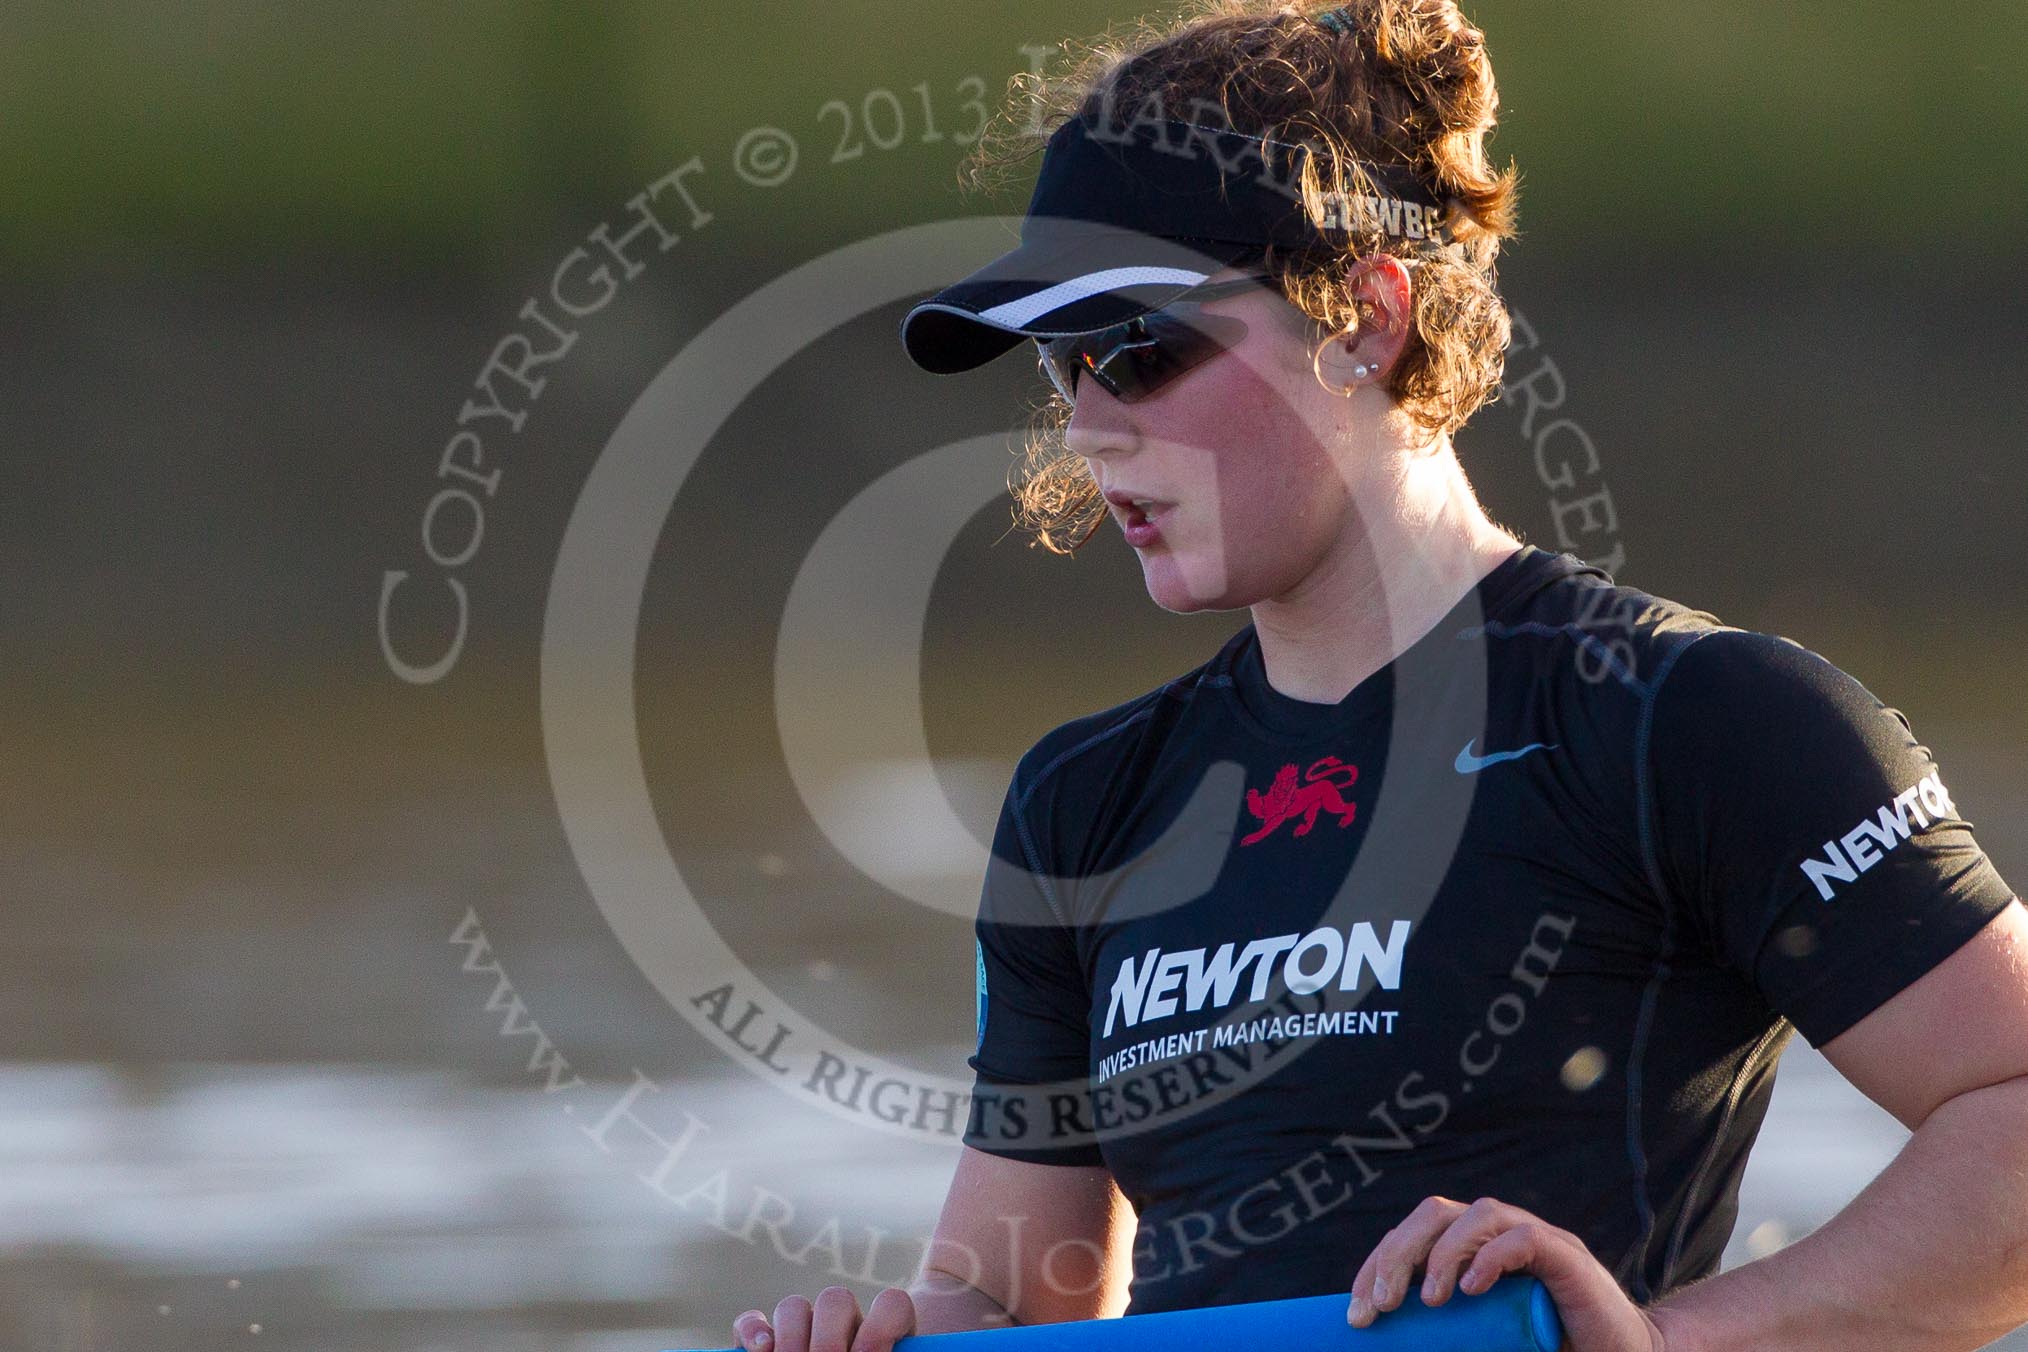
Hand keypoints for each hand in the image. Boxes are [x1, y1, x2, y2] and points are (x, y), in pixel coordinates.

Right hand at [734, 1286, 915, 1351]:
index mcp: (883, 1331)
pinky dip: (752, 1332)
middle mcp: (843, 1323)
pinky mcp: (766, 1343)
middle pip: (835, 1299)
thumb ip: (882, 1348)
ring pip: (793, 1307)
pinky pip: (751, 1323)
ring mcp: (805, 1329)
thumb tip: (868, 1348)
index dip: (881, 1327)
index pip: (891, 1304)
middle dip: (829, 1340)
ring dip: (792, 1340)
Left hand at [1346, 1195, 1667, 1351]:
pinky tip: (1471, 1287)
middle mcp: (1500, 1234)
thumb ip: (1451, 1343)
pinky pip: (1525, 1239)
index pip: (1414, 1237)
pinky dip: (1493, 1256)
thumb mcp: (1485, 1343)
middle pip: (1435, 1215)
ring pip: (1476, 1215)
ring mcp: (1536, 1239)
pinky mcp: (1568, 1258)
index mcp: (1473, 1250)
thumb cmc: (1549, 1348)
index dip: (1377, 1264)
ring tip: (1426, 1300)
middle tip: (1378, 1305)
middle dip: (1397, 1253)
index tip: (1354, 1313)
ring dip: (1441, 1252)